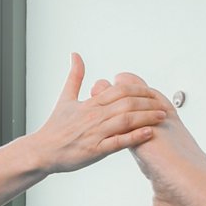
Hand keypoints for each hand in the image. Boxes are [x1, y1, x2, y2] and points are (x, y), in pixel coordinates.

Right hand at [33, 53, 170, 173]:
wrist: (41, 151)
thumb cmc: (54, 127)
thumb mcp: (65, 98)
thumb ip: (74, 76)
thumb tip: (76, 54)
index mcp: (90, 103)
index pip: (118, 90)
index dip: (138, 89)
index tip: (151, 91)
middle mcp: (94, 116)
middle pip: (126, 103)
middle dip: (147, 103)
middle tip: (163, 103)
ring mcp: (95, 133)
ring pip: (125, 121)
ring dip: (146, 117)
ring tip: (161, 116)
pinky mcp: (95, 150)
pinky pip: (118, 142)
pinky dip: (134, 137)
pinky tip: (148, 133)